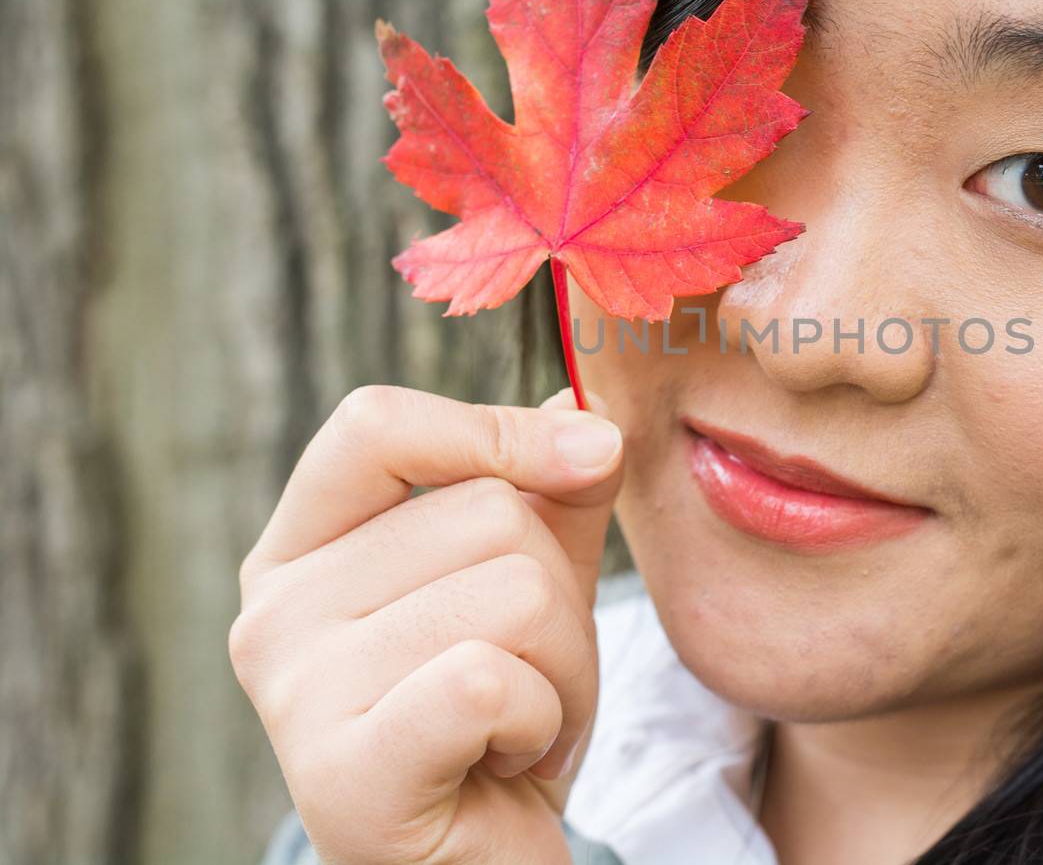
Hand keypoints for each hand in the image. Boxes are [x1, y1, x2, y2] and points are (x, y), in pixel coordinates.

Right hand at [229, 384, 622, 864]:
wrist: (482, 861)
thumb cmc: (500, 721)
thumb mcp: (533, 583)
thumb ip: (549, 492)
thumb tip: (582, 405)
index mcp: (301, 549)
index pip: (375, 425)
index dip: (494, 429)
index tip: (589, 458)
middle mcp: (273, 612)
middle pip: (486, 512)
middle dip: (561, 598)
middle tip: (532, 676)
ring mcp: (294, 691)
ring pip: (514, 593)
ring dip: (565, 668)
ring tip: (521, 722)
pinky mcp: (338, 773)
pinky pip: (493, 681)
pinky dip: (539, 720)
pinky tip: (506, 760)